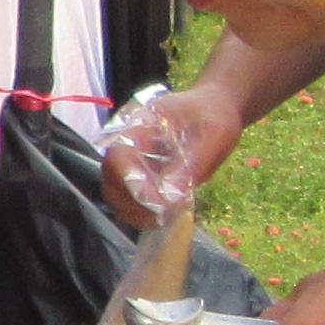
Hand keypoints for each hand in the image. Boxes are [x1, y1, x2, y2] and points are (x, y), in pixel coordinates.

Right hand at [98, 80, 245, 227]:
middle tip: (164, 216)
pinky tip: (165, 213)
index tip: (159, 203)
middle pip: (110, 180)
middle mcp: (125, 143)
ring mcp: (128, 160)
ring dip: (136, 211)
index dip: (133, 184)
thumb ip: (195, 162)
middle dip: (133, 204)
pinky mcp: (136, 175)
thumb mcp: (214, 134)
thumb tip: (174, 197)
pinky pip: (128, 198)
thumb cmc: (213, 115)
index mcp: (139, 125)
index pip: (119, 158)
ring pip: (116, 193)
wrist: (214, 107)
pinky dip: (142, 211)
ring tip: (167, 216)